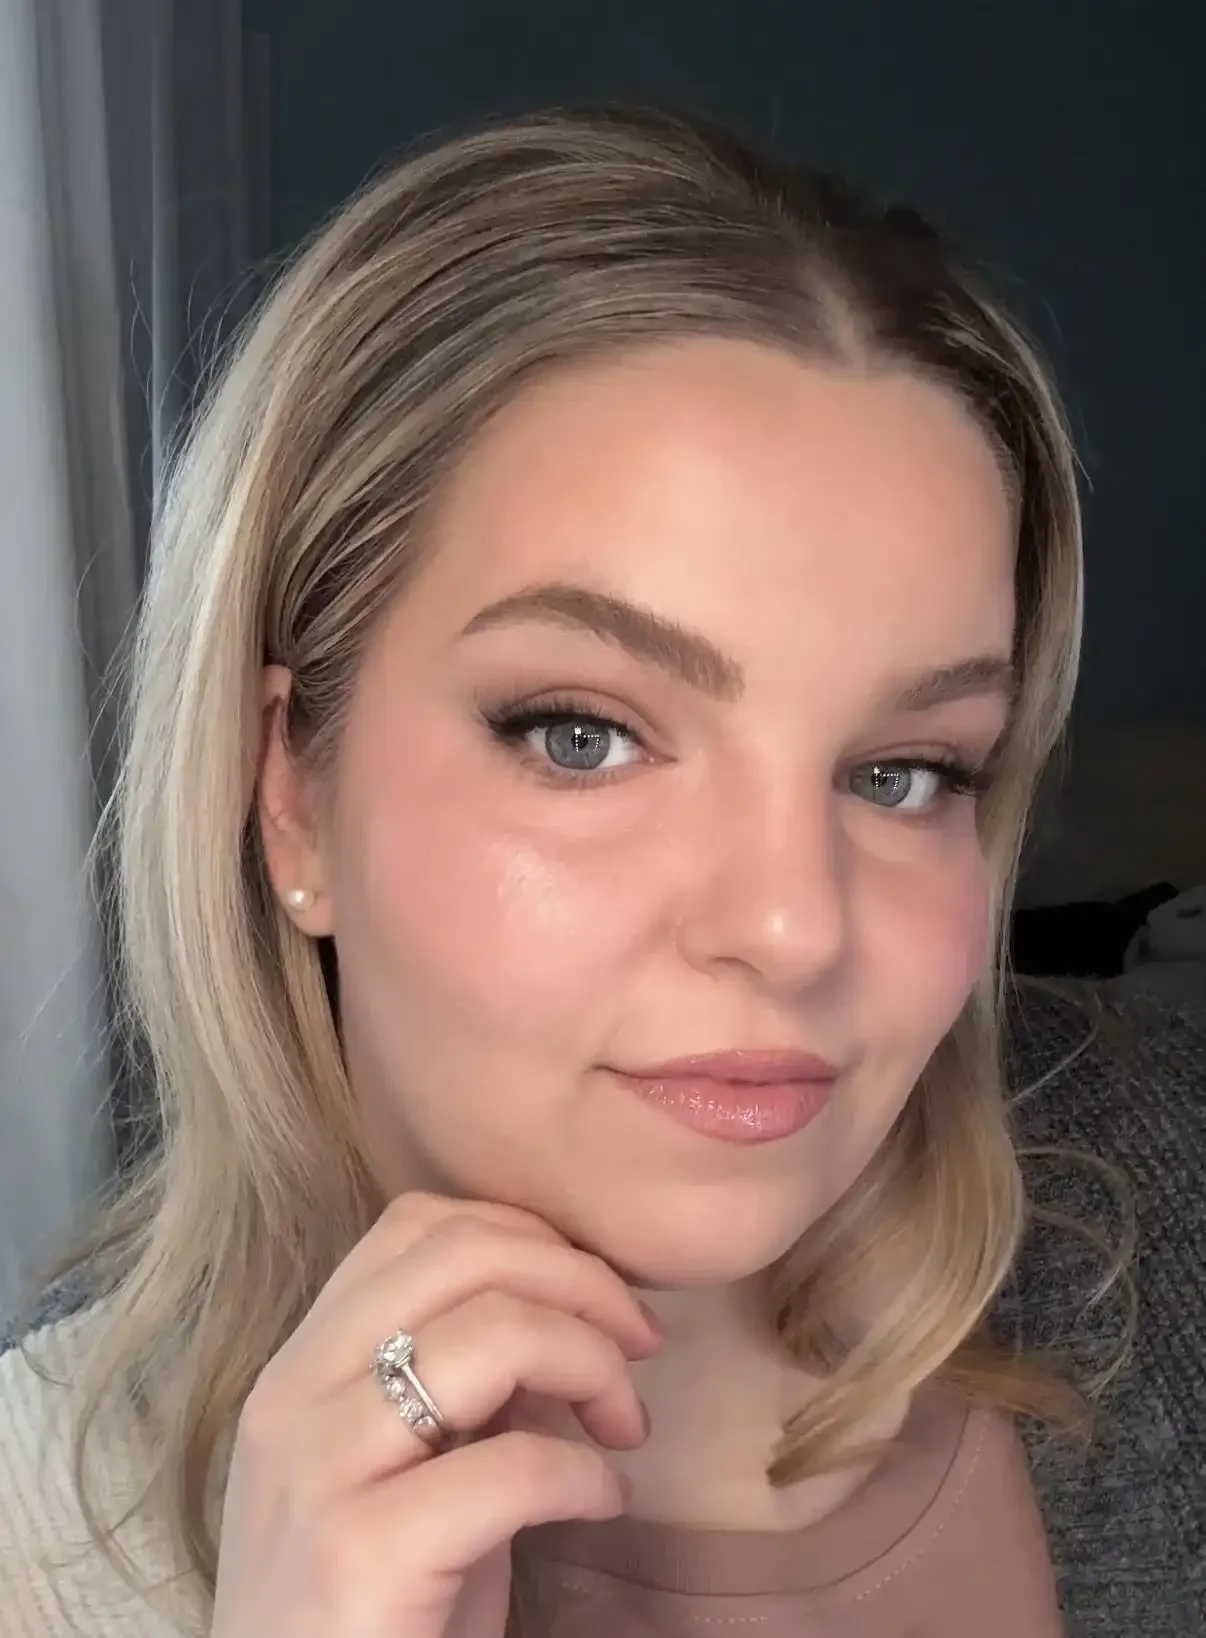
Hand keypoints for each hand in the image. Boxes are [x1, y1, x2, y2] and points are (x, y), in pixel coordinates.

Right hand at [210, 1192, 660, 1637]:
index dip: (527, 1236)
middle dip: (582, 1282)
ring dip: (594, 1364)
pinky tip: (601, 1502)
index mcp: (300, 1362)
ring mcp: (317, 1472)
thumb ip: (465, 1382)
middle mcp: (293, 1396)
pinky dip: (587, 1473)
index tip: (592, 1295)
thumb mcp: (407, 1470)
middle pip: (465, 1253)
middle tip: (640, 1346)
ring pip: (493, 1333)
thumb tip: (565, 1310)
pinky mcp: (359, 1556)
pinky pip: (514, 1465)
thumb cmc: (369, 1611)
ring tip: (624, 1426)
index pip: (418, 1224)